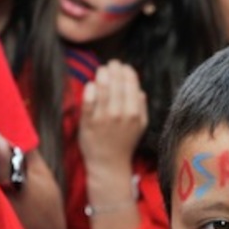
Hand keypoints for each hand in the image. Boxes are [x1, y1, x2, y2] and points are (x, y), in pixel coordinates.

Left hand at [78, 61, 147, 176]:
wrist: (109, 164)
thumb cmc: (124, 143)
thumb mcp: (140, 126)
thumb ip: (141, 108)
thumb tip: (139, 90)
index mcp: (134, 113)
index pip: (131, 84)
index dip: (127, 72)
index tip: (123, 66)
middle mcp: (120, 114)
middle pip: (116, 84)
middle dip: (114, 69)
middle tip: (111, 64)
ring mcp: (103, 118)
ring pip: (102, 90)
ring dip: (102, 75)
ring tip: (101, 70)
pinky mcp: (88, 122)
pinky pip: (88, 102)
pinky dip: (90, 91)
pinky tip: (91, 84)